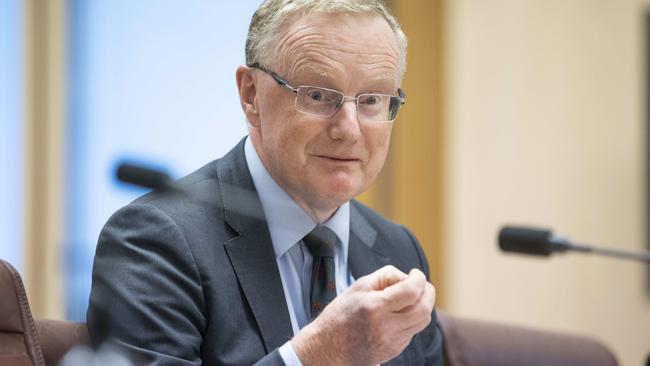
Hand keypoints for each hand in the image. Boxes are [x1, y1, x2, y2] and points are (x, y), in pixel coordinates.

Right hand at [291, 265, 435, 365]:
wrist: (327, 349)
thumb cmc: (339, 316)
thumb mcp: (357, 288)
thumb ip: (384, 276)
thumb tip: (405, 276)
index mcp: (375, 307)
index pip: (411, 291)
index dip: (419, 279)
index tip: (416, 273)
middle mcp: (386, 326)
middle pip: (424, 309)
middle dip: (428, 292)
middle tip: (422, 284)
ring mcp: (392, 341)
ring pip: (423, 321)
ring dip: (424, 305)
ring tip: (413, 297)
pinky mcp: (395, 350)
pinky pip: (413, 331)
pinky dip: (413, 319)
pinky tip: (400, 313)